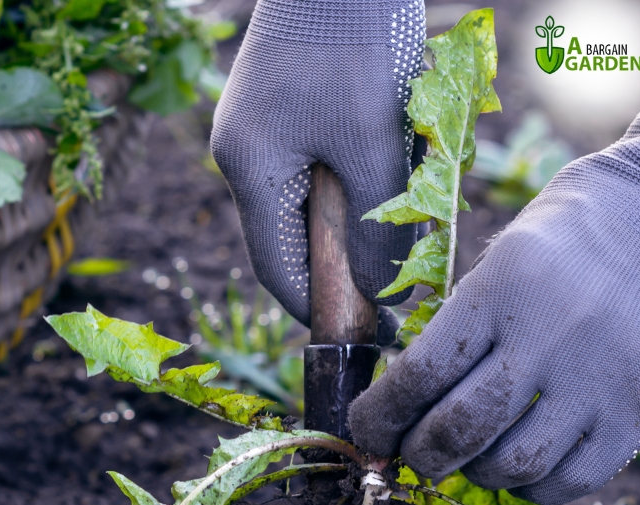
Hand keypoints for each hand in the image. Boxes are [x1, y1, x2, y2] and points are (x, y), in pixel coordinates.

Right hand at [211, 0, 426, 340]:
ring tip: (395, 230)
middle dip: (339, 267)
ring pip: (304, 208)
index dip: (318, 307)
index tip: (361, 329)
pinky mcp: (281, 114)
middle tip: (389, 284)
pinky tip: (383, 180)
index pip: (277, 269)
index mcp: (251, 169)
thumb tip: (383, 294)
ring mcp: (259, 134)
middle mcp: (245, 157)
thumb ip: (377, 228)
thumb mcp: (375, 144)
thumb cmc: (357, 40)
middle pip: (290, 242)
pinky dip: (348, 188)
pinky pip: (313, 173)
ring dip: (348, 225)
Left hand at [349, 107, 639, 504]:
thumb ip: (456, 331)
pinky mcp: (637, 412)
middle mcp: (550, 337)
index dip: (380, 416)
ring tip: (468, 456)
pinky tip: (519, 465)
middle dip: (419, 454)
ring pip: (513, 464)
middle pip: (460, 428)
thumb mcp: (497, 263)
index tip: (366, 429)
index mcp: (501, 290)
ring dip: (473, 472)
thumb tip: (405, 406)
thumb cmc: (562, 242)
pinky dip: (530, 486)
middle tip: (411, 452)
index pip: (420, 374)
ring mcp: (599, 379)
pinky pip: (570, 481)